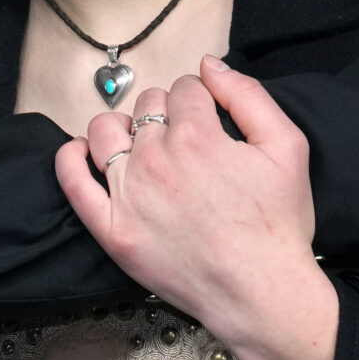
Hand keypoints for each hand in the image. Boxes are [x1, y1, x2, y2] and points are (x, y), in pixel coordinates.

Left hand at [53, 59, 339, 359]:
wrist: (261, 293)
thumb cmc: (278, 224)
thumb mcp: (287, 147)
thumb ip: (248, 96)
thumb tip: (210, 65)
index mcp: (196, 134)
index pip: (183, 88)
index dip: (199, 98)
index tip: (208, 118)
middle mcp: (155, 159)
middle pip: (145, 106)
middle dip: (165, 113)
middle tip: (185, 141)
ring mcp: (128, 195)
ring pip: (104, 132)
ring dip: (121, 128)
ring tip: (140, 145)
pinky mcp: (111, 231)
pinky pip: (73, 183)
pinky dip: (71, 159)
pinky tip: (81, 152)